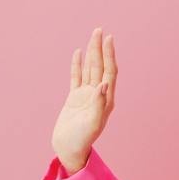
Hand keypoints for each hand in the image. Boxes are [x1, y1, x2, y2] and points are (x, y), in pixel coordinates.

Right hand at [50, 26, 117, 170]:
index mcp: (106, 101)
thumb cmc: (81, 140)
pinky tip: (78, 53)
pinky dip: (77, 64)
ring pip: (89, 69)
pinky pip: (76, 77)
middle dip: (100, 49)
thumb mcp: (92, 123)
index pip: (109, 73)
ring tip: (93, 36)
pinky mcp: (74, 98)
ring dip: (91, 53)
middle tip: (99, 30)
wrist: (69, 149)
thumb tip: (104, 84)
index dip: (109, 55)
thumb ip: (98, 104)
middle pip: (100, 67)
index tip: (109, 39)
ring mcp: (86, 95)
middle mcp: (98, 95)